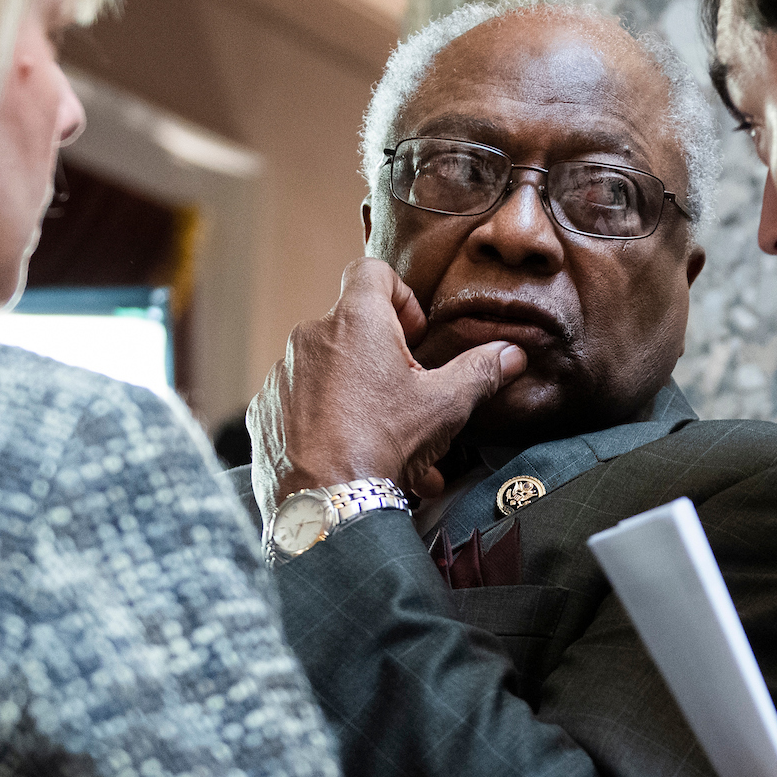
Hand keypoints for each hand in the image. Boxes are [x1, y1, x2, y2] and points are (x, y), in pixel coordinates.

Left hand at [249, 259, 525, 520]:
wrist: (326, 504)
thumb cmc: (383, 445)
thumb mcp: (445, 406)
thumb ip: (480, 371)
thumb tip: (512, 354)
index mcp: (356, 321)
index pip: (372, 271)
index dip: (400, 295)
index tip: (414, 335)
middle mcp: (310, 338)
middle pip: (352, 329)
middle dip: (383, 360)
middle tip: (407, 399)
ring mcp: (282, 375)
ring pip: (327, 372)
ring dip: (356, 396)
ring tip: (385, 443)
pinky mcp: (264, 412)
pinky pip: (299, 404)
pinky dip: (323, 422)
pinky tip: (348, 456)